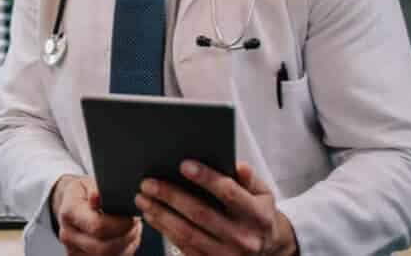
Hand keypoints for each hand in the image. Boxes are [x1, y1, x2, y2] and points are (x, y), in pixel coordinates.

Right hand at [51, 174, 141, 255]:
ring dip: (126, 245)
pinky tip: (124, 237)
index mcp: (69, 212)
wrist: (70, 205)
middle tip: (136, 224)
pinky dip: (122, 251)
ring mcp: (74, 250)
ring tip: (132, 229)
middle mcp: (68, 234)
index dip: (120, 224)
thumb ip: (96, 189)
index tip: (132, 216)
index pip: (97, 226)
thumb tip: (97, 196)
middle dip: (126, 237)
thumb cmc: (84, 192)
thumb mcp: (89, 183)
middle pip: (103, 248)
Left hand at [134, 161, 297, 255]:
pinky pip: (184, 247)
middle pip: (201, 214)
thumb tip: (238, 166)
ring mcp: (228, 255)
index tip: (183, 164)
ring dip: (161, 214)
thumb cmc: (258, 213)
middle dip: (171, 196)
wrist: (268, 248)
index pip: (229, 193)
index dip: (206, 178)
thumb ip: (248, 179)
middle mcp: (244, 238)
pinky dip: (164, 230)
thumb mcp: (262, 193)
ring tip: (142, 198)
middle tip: (148, 182)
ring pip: (188, 233)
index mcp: (258, 216)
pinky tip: (152, 215)